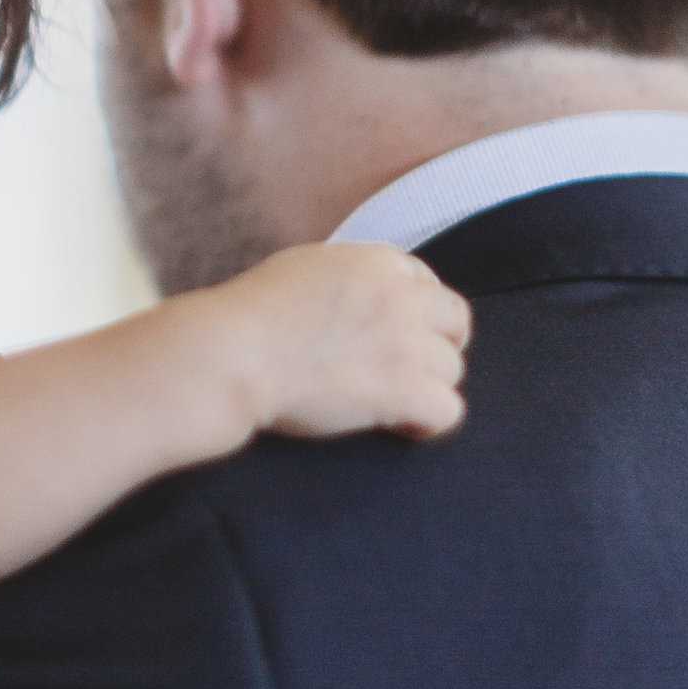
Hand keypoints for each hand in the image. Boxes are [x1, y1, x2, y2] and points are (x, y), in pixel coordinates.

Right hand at [207, 242, 470, 443]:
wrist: (232, 354)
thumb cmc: (248, 319)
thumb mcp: (303, 270)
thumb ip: (346, 280)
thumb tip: (358, 300)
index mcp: (374, 262)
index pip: (425, 280)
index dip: (417, 310)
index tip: (401, 333)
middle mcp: (399, 296)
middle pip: (455, 320)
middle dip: (439, 344)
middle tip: (412, 369)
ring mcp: (405, 342)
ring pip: (451, 369)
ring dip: (426, 386)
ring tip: (393, 403)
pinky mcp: (403, 388)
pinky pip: (447, 411)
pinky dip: (427, 423)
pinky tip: (400, 426)